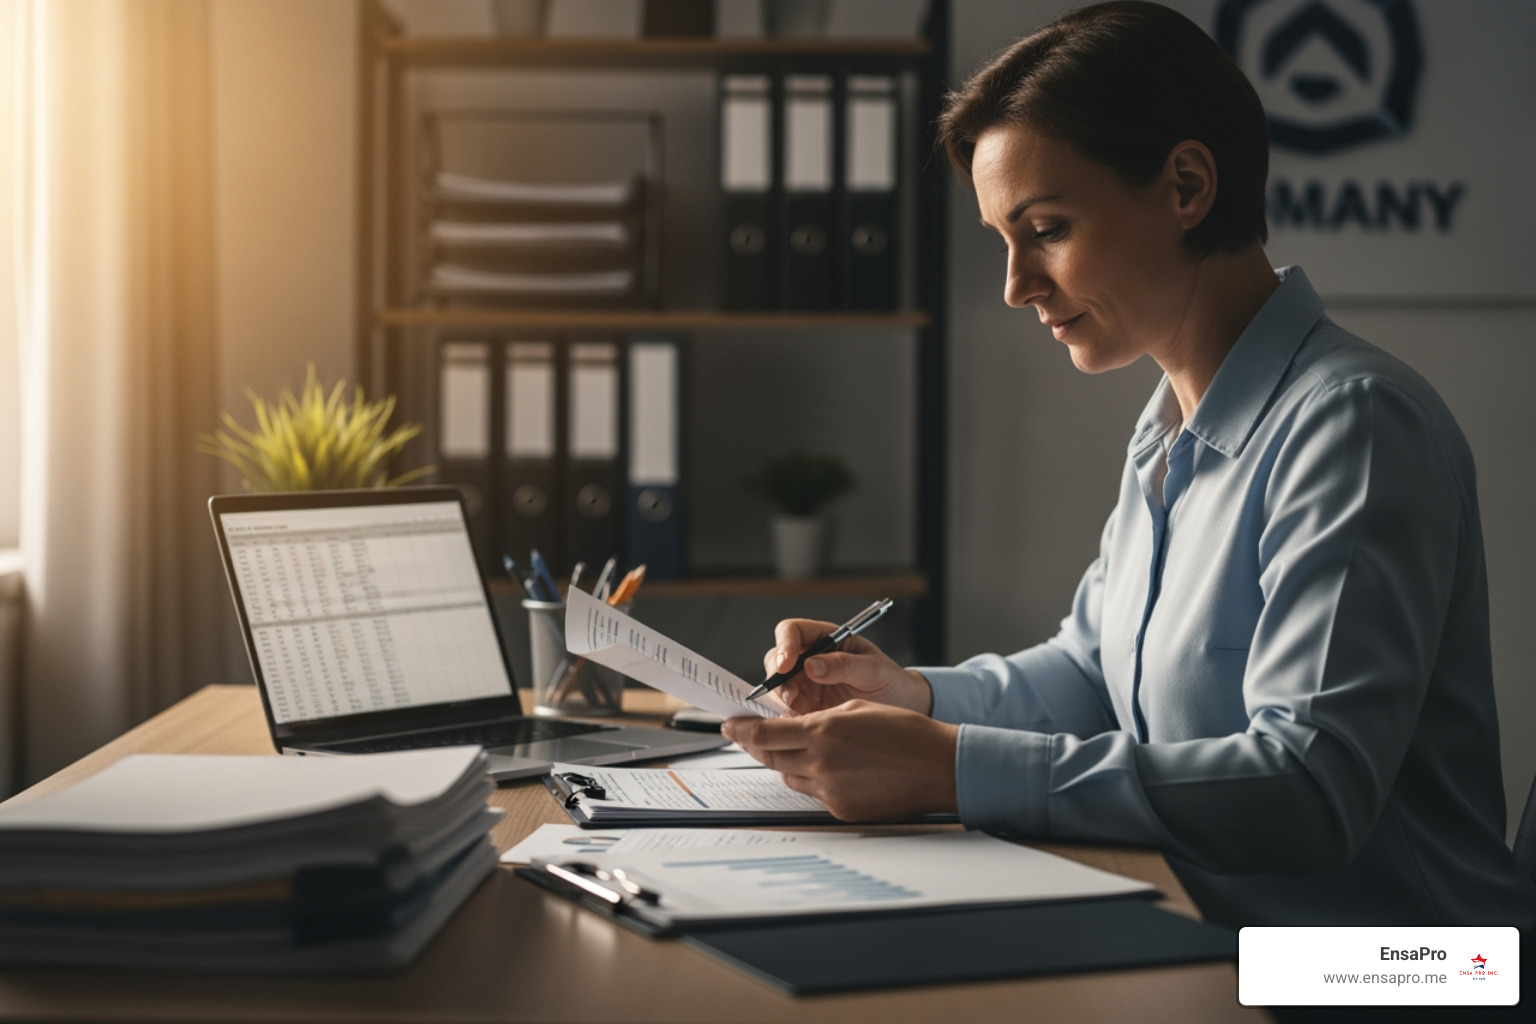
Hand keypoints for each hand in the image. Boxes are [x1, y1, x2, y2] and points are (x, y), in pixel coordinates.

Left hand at [723, 701, 958, 821]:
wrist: (938, 767)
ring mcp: (830, 791)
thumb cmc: (905, 733)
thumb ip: (819, 718)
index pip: (765, 733)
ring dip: (787, 761)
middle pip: (770, 757)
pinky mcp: (842, 810)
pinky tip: (833, 768)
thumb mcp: (856, 709)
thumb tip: (795, 726)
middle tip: (747, 736)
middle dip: (756, 745)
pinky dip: (814, 779)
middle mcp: (821, 764)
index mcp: (822, 733)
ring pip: (790, 776)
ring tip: (801, 749)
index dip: (741, 729)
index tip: (729, 724)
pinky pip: (815, 793)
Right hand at [761, 618, 932, 714]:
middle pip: (776, 659)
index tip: (786, 664)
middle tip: (791, 696)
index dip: (784, 644)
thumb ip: (844, 665)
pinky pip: (784, 710)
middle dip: (778, 677)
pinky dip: (786, 717)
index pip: (792, 631)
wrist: (901, 708)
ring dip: (781, 700)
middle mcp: (809, 658)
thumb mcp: (873, 670)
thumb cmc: (890, 681)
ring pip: (776, 687)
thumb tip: (811, 665)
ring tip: (800, 713)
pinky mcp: (804, 707)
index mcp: (826, 639)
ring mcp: (804, 684)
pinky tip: (801, 724)